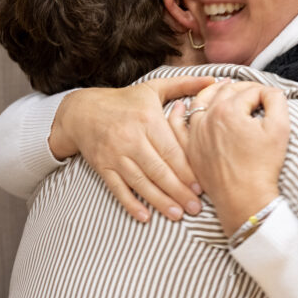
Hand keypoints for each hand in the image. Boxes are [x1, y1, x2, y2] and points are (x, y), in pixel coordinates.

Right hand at [50, 75, 214, 222]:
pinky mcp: (103, 167)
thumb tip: (214, 80)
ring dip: (160, 201)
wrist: (83, 111)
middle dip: (178, 191)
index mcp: (147, 120)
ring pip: (140, 182)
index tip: (201, 187)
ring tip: (177, 215)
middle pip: (158, 170)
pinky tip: (145, 217)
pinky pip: (118, 189)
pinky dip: (130, 204)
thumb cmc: (125, 100)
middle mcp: (131, 138)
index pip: (170, 150)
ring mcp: (115, 154)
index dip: (186, 170)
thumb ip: (184, 84)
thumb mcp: (153, 87)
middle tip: (196, 208)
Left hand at [168, 80, 289, 234]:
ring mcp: (196, 133)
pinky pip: (178, 125)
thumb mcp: (280, 128)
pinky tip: (181, 106)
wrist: (244, 199)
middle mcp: (207, 117)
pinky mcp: (191, 147)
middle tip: (252, 92)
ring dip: (211, 91)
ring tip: (222, 87)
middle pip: (225, 92)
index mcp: (228, 109)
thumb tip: (269, 91)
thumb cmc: (262, 166)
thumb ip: (275, 100)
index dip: (264, 93)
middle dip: (241, 89)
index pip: (249, 91)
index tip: (272, 100)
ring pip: (200, 102)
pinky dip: (179, 112)